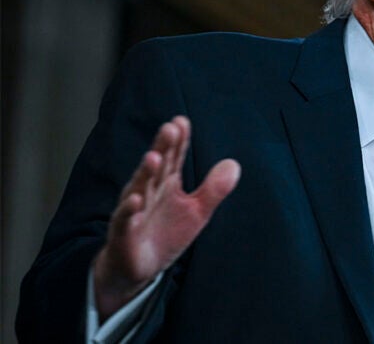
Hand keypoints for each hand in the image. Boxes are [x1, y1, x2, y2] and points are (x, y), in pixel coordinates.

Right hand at [92, 116, 240, 319]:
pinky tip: (135, 199)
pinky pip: (124, 220)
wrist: (137, 268)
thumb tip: (234, 163)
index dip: (178, 141)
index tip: (182, 121)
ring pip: (139, 188)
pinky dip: (128, 209)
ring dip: (146, 173)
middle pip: (156, 167)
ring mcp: (134, 211)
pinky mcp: (124, 234)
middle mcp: (147, 192)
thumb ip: (213, 188)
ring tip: (154, 157)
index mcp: (166, 183)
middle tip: (170, 128)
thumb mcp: (197, 211)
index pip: (173, 157)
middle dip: (162, 148)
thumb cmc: (166, 234)